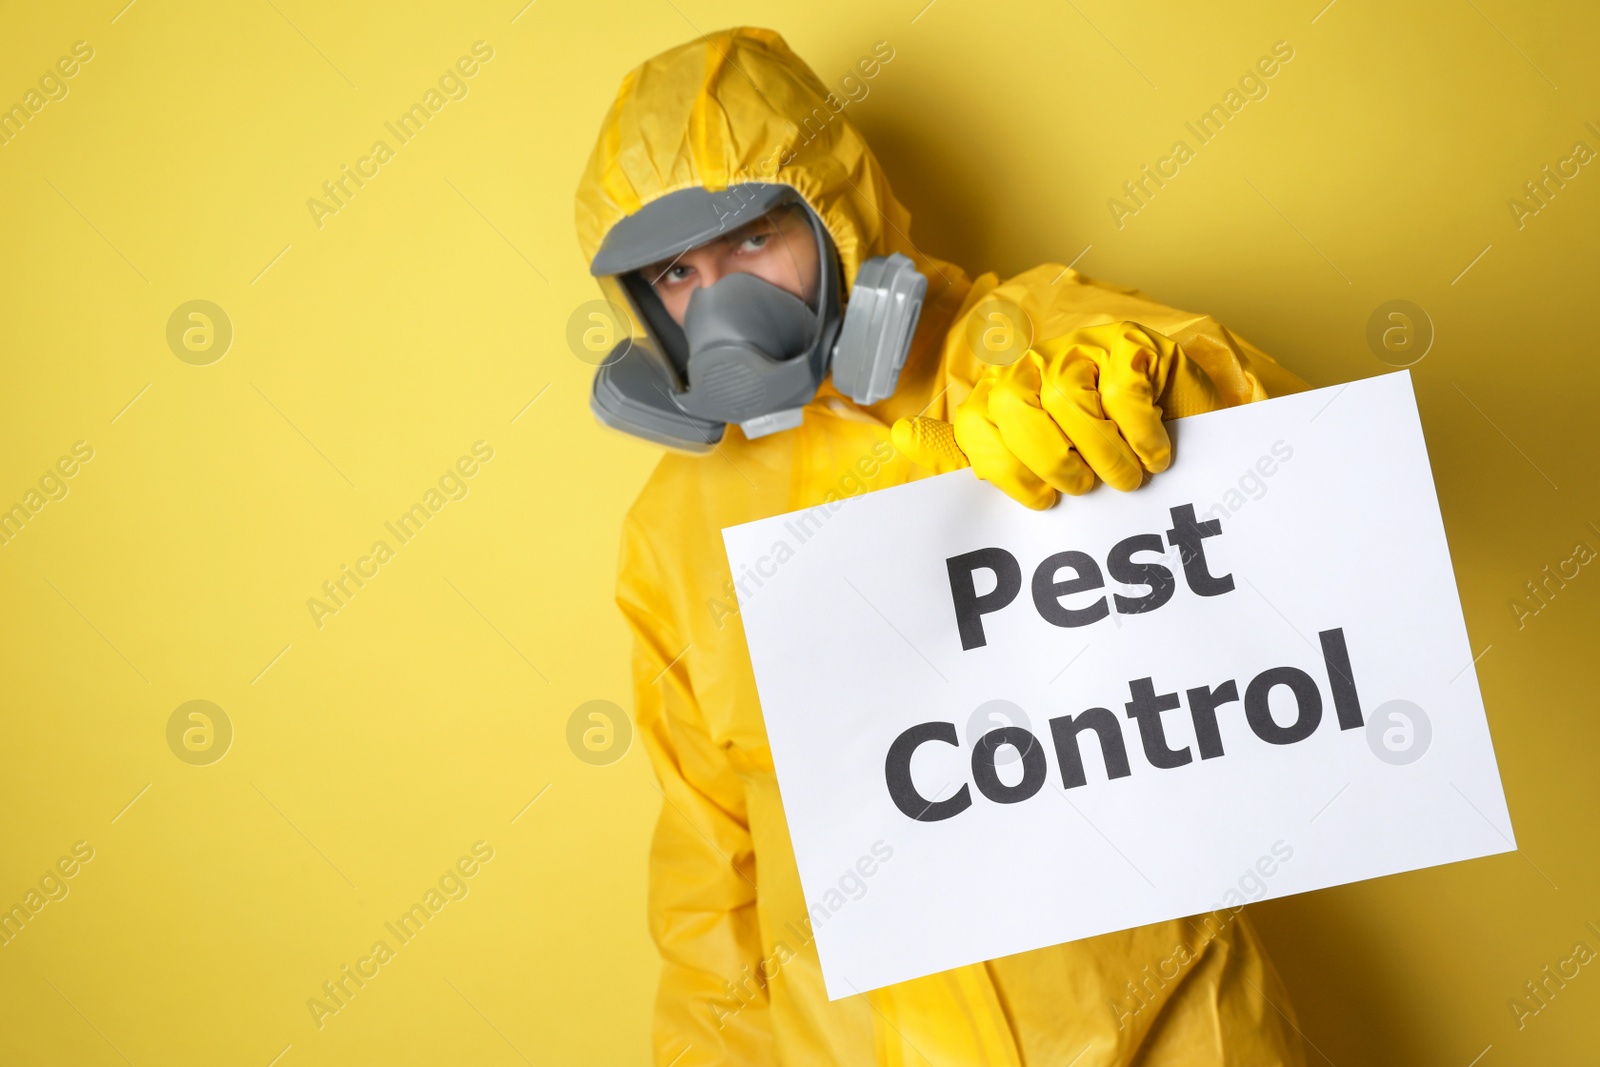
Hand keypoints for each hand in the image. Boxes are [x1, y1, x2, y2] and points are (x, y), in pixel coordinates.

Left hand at [892, 321, 1220, 508]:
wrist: (1175, 423)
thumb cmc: (1097, 450)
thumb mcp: (1031, 458)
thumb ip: (968, 453)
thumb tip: (900, 434)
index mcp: (1004, 390)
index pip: (976, 421)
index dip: (1004, 469)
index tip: (1040, 499)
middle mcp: (1037, 362)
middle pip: (1016, 407)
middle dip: (1051, 461)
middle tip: (1081, 488)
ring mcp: (1084, 347)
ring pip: (1069, 402)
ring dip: (1102, 455)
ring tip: (1124, 479)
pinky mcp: (1132, 345)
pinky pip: (1125, 392)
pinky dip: (1141, 435)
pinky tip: (1153, 454)